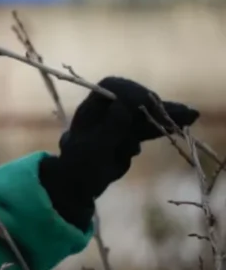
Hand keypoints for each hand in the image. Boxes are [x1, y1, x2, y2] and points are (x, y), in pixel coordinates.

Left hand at [38, 77, 198, 228]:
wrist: (82, 182)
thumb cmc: (80, 164)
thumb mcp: (92, 148)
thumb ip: (108, 128)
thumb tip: (121, 106)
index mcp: (92, 106)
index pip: (112, 87)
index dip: (131, 92)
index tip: (146, 104)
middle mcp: (108, 107)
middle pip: (134, 98)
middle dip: (154, 105)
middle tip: (172, 116)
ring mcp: (122, 118)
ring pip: (147, 112)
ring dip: (167, 114)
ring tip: (189, 115)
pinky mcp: (133, 131)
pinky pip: (152, 125)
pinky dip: (166, 124)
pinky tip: (187, 119)